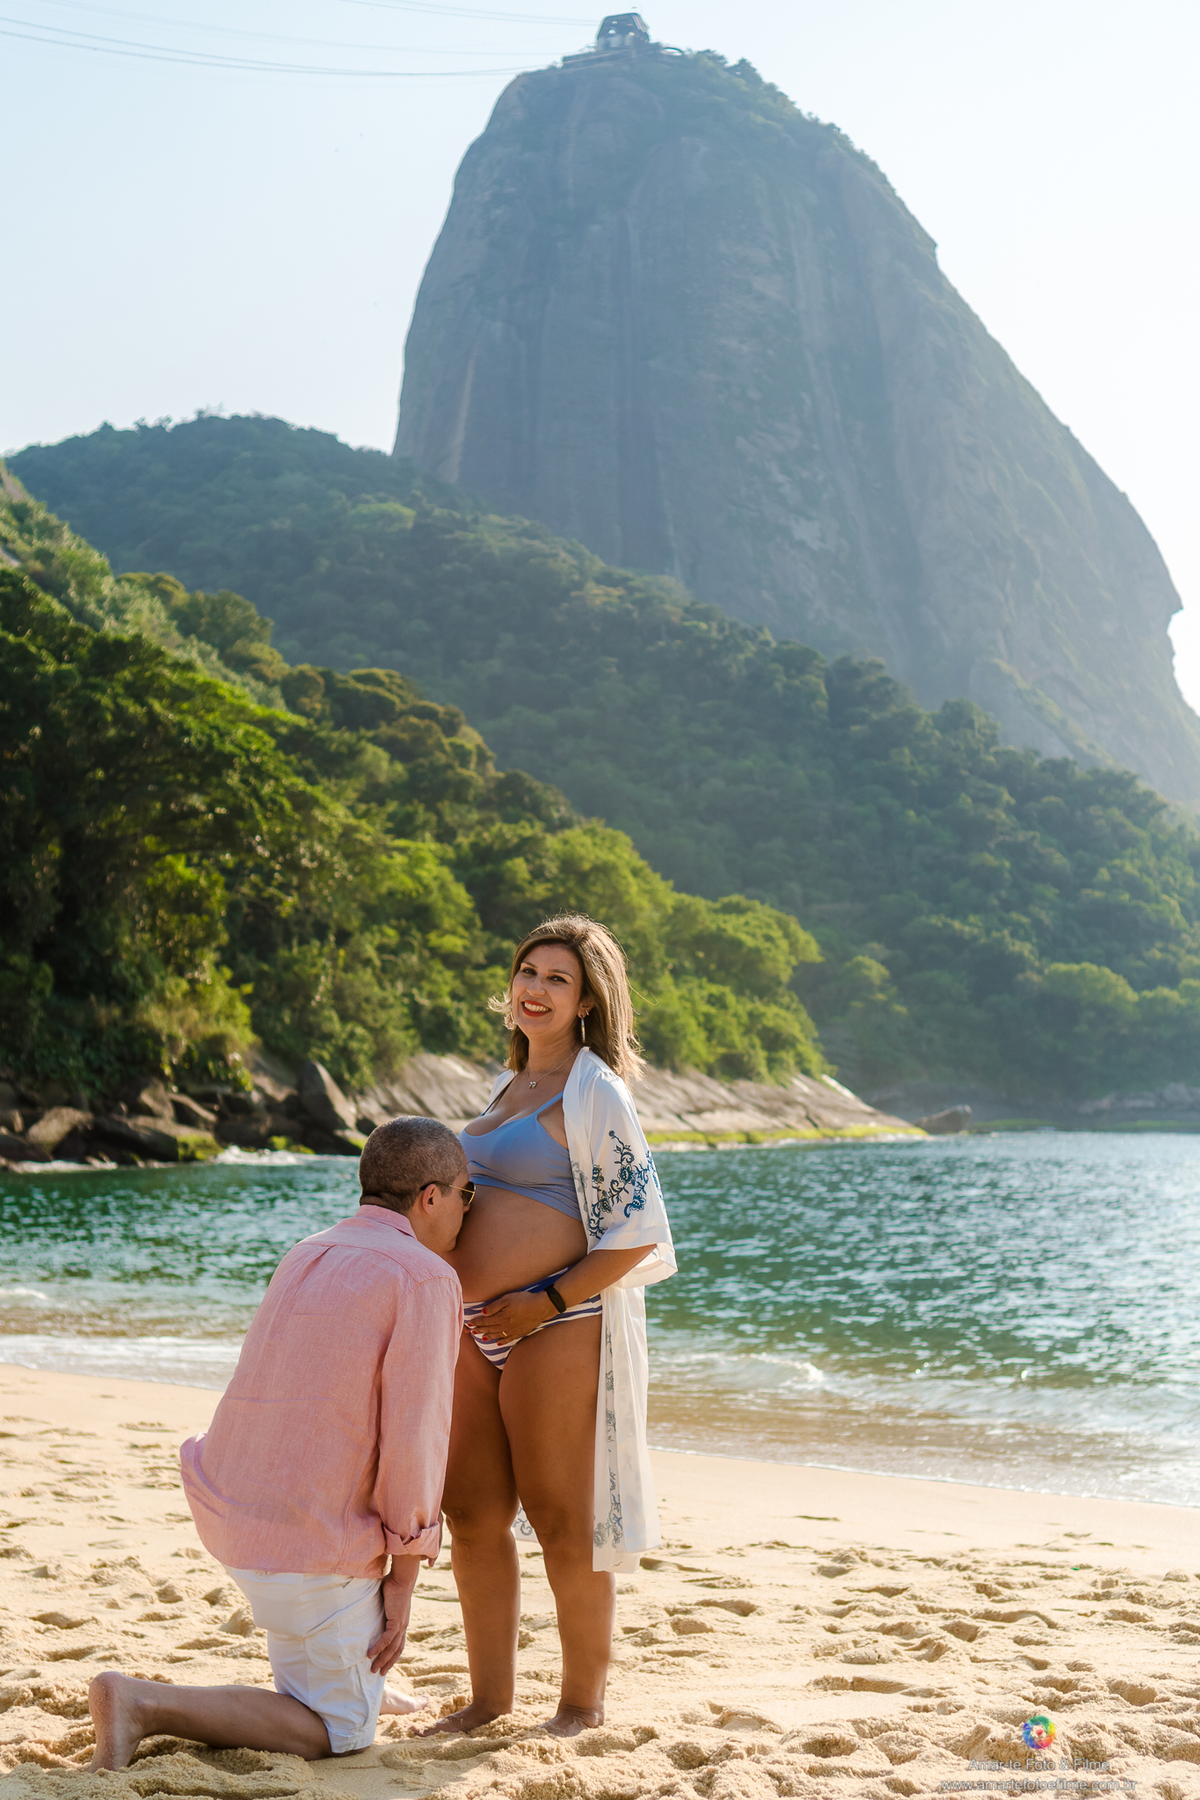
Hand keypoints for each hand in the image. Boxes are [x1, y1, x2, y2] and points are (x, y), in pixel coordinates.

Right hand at [368, 1561, 418, 1675]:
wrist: (401, 1578)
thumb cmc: (393, 1586)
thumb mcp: (385, 1602)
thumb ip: (380, 1609)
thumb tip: (368, 1609)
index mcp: (401, 1623)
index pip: (398, 1643)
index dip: (392, 1655)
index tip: (384, 1664)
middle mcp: (403, 1626)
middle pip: (397, 1650)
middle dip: (388, 1663)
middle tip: (378, 1673)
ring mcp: (401, 1625)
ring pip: (392, 1648)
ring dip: (382, 1660)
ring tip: (373, 1669)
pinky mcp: (396, 1621)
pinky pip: (387, 1639)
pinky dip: (378, 1648)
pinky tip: (370, 1654)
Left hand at [475, 1287, 556, 1342]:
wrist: (541, 1307)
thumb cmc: (524, 1300)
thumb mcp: (507, 1298)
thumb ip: (494, 1306)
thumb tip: (483, 1312)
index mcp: (502, 1317)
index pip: (485, 1321)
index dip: (477, 1322)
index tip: (469, 1323)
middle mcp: (506, 1326)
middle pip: (490, 1328)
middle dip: (480, 1329)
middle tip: (471, 1331)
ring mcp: (513, 1331)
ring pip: (498, 1335)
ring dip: (488, 1336)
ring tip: (481, 1338)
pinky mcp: (520, 1332)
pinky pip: (508, 1339)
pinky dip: (502, 1341)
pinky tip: (498, 1343)